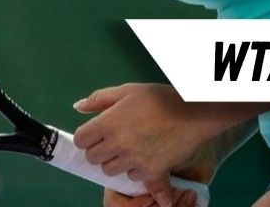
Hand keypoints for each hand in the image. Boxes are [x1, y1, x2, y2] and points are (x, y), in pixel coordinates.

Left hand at [73, 84, 223, 202]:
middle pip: (93, 158)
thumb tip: (78, 107)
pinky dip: (135, 170)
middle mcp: (117, 144)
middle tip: (112, 140)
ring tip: (129, 147)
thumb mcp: (127, 91)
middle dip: (99, 150)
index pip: (81, 140)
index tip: (94, 133)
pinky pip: (133, 178)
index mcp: (108, 122)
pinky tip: (144, 156)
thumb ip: (99, 99)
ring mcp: (134, 160)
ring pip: (111, 170)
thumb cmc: (159, 98)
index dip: (86, 136)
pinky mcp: (150, 171)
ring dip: (116, 161)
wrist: (192, 113)